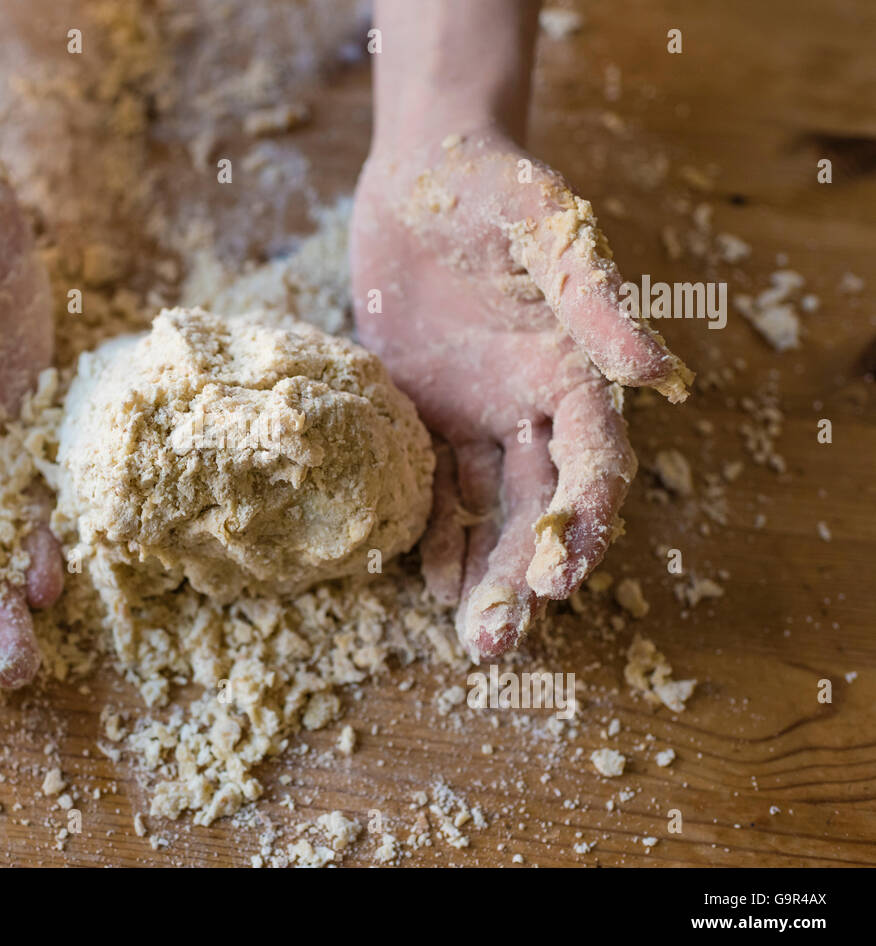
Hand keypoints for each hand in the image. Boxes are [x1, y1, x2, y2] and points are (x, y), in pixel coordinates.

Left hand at [350, 126, 691, 659]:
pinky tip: (429, 581)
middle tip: (502, 641)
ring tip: (473, 637)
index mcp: (576, 370)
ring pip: (487, 508)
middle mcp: (532, 405)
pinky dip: (432, 532)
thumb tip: (656, 370)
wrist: (419, 175)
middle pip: (538, 505)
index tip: (562, 578)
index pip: (593, 463)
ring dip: (483, 571)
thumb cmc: (492, 187)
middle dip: (525, 574)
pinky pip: (431, 484)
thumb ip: (592, 294)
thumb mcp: (546, 226)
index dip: (584, 522)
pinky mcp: (424, 412)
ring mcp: (477, 413)